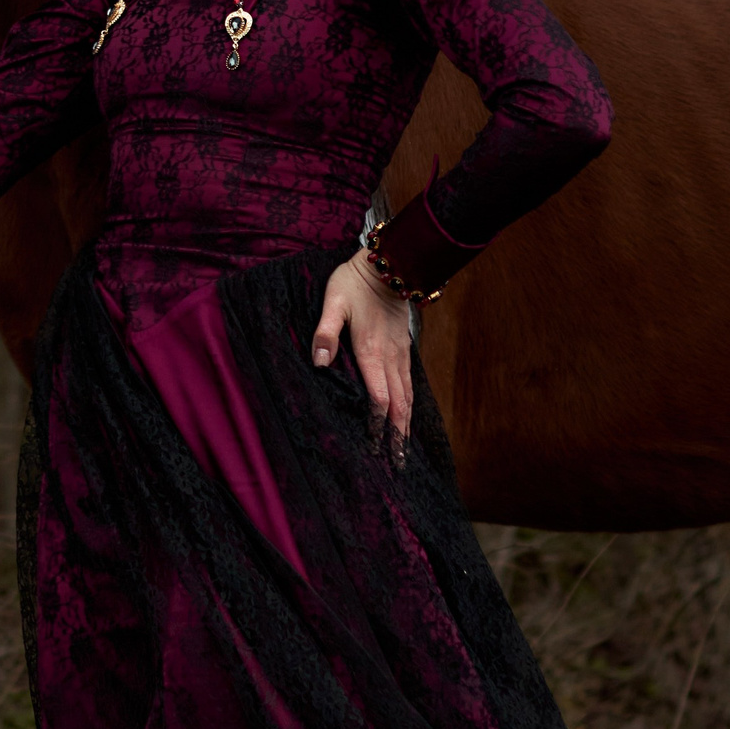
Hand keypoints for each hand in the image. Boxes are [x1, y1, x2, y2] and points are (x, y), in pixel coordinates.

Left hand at [313, 251, 416, 452]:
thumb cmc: (355, 282)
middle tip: (397, 466)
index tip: (375, 451)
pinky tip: (407, 416)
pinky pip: (410, 384)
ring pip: (407, 397)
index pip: (378, 399)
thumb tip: (319, 362)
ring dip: (405, 425)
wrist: (391, 262)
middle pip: (398, 406)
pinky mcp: (405, 348)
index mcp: (371, 352)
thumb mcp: (333, 302)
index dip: (377, 426)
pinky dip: (410, 406)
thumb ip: (326, 332)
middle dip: (397, 437)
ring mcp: (401, 354)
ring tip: (404, 451)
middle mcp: (390, 358)